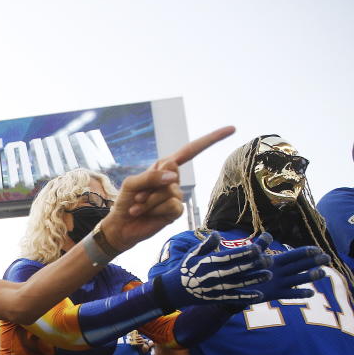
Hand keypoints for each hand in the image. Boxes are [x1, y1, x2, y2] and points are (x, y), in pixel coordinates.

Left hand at [101, 126, 234, 251]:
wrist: (122, 226)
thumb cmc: (125, 202)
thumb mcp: (132, 184)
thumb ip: (151, 176)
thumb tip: (174, 176)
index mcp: (164, 166)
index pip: (190, 150)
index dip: (211, 139)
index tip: (232, 129)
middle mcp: (173, 179)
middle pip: (170, 174)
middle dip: (149, 186)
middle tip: (138, 197)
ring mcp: (177, 195)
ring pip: (169, 192)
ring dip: (149, 201)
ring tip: (140, 207)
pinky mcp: (177, 211)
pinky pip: (172, 206)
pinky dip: (156, 210)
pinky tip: (148, 214)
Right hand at [157, 232, 272, 306]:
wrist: (172, 290)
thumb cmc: (183, 269)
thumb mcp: (192, 254)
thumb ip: (206, 244)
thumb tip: (217, 233)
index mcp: (208, 262)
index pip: (230, 256)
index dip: (244, 252)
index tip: (257, 248)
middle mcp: (213, 274)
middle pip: (238, 269)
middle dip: (255, 264)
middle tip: (269, 260)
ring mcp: (215, 287)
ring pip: (239, 283)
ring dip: (255, 279)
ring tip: (268, 275)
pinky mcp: (215, 298)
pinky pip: (233, 298)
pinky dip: (246, 297)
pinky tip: (258, 295)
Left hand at [242, 237, 327, 301]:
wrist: (231, 288)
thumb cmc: (240, 269)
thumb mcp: (249, 256)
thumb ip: (258, 247)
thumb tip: (267, 235)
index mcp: (275, 261)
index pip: (292, 255)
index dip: (304, 252)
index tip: (317, 249)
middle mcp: (280, 272)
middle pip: (299, 265)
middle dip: (313, 261)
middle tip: (327, 258)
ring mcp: (279, 283)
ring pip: (297, 279)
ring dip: (309, 276)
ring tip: (323, 272)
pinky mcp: (274, 294)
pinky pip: (289, 294)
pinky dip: (299, 293)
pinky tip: (311, 293)